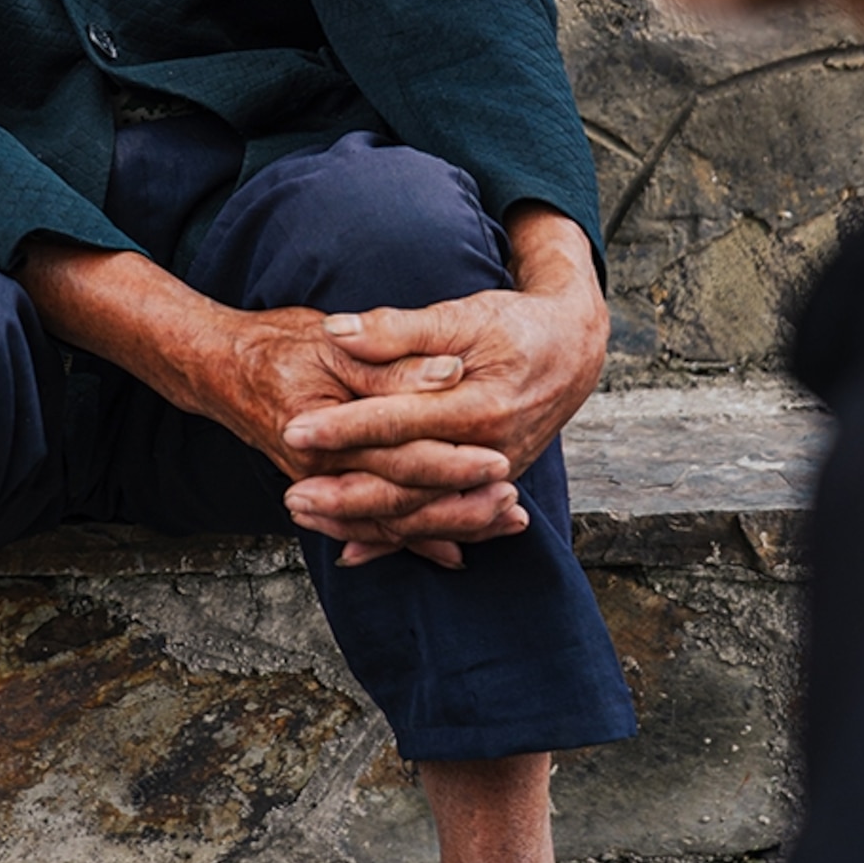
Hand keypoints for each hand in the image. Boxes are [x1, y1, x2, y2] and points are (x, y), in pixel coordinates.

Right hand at [18, 239, 520, 569]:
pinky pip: (373, 526)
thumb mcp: (332, 341)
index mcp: (324, 431)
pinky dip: (413, 540)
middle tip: (513, 508)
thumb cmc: (275, 343)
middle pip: (402, 500)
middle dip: (461, 507)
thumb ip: (391, 360)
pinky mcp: (326, 491)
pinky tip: (453, 550)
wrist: (217, 366)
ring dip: (447, 527)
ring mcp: (322, 487)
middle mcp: (321, 471)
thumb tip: (448, 371)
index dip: (451, 459)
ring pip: (392, 522)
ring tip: (501, 525)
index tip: (499, 463)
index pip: (400, 452)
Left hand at [279, 206, 608, 563]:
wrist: (572, 350)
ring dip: (361, 519)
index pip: (400, 422)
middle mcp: (489, 452)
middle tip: (292, 495)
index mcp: (479, 405)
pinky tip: (353, 548)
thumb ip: (399, 329)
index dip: (346, 427)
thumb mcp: (460, 314)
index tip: (295, 430)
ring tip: (308, 518)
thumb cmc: (512, 326)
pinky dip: (396, 538)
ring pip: (419, 512)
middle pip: (407, 483)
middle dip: (345, 491)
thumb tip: (340, 333)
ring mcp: (492, 477)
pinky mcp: (489, 487)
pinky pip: (438, 520)